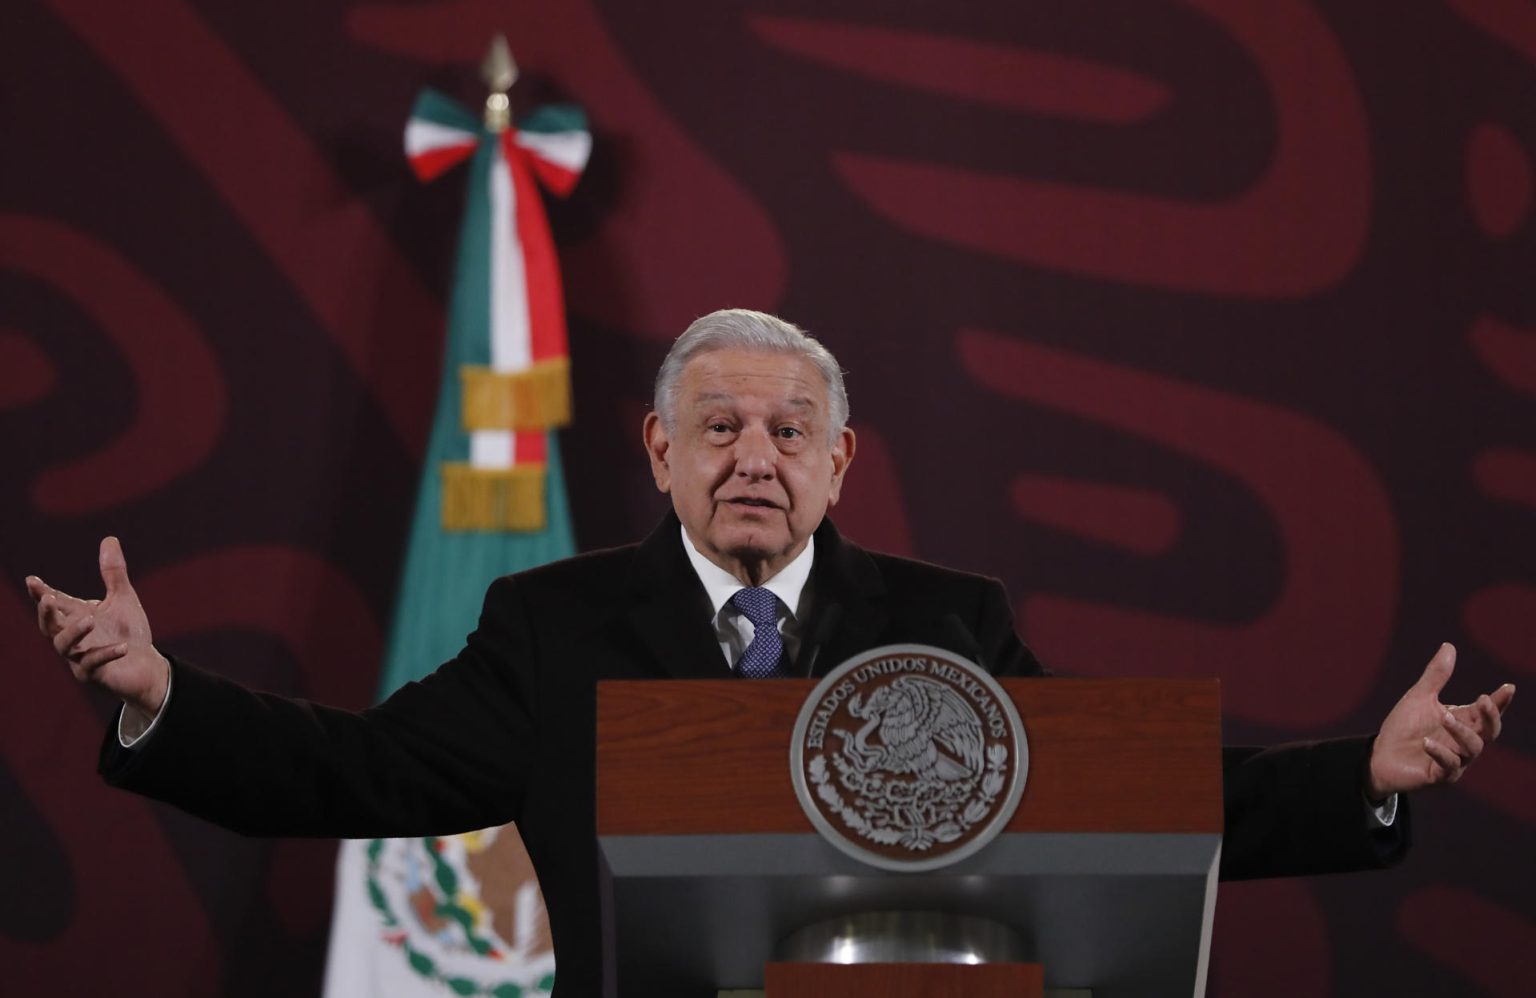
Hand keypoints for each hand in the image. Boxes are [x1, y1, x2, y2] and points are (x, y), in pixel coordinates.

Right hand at [26, 537, 169, 727]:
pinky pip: (93, 665)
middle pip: (49, 625)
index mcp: (76, 616)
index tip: (32, 580)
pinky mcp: (94, 675)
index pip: (55, 602)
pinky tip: (123, 647)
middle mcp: (73, 636)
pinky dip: (106, 654)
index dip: (41, 593)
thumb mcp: (122, 598)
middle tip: (48, 599)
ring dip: (73, 632)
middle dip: (46, 613)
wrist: (145, 666)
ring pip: (63, 646)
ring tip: (89, 620)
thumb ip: (114, 572)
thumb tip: (109, 538)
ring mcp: (79, 657)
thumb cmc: (129, 632)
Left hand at [1367, 643, 1513, 798]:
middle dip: (1490, 717)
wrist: (1380, 754)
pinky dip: (1440, 753)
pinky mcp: (1440, 776)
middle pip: (1489, 731)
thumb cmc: (1404, 727)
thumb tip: (1449, 645)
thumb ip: (1436, 676)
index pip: (1487, 712)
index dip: (1500, 701)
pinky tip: (1427, 741)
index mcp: (1463, 721)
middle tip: (1483, 700)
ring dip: (1461, 732)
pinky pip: (1448, 766)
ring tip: (1445, 716)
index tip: (1508, 687)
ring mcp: (1456, 760)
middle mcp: (1463, 742)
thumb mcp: (1419, 697)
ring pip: (1473, 748)